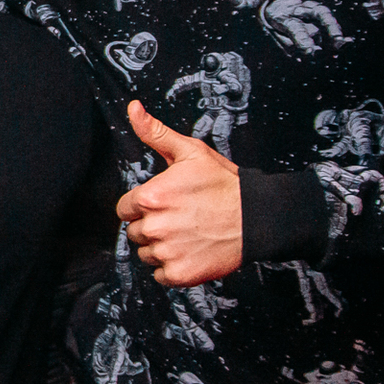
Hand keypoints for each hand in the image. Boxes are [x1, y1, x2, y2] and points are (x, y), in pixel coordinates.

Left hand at [115, 101, 242, 286]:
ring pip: (146, 254)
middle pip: (134, 232)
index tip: (163, 204)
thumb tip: (132, 108)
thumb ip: (155, 133)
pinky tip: (191, 251)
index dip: (142, 206)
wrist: (258, 217)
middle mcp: (155, 226)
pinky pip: (160, 275)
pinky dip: (172, 267)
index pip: (124, 209)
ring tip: (187, 234)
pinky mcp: (180, 274)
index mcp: (151, 197)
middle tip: (180, 218)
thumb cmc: (224, 183)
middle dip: (151, 226)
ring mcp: (167, 252)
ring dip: (160, 247)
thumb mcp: (190, 151)